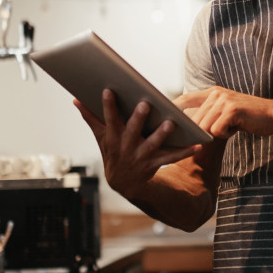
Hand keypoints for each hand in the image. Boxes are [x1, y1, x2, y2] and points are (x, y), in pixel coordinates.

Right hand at [75, 89, 199, 196]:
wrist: (123, 182)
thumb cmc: (112, 152)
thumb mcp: (100, 136)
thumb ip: (90, 117)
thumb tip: (75, 99)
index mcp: (113, 137)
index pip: (109, 119)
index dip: (108, 106)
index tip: (109, 90)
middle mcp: (126, 146)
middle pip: (132, 131)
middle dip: (138, 118)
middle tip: (145, 104)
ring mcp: (141, 156)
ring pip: (153, 145)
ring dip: (162, 134)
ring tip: (171, 123)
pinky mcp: (155, 164)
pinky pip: (171, 158)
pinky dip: (184, 152)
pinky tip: (197, 145)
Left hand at [178, 86, 272, 137]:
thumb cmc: (249, 117)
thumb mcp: (227, 111)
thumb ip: (211, 114)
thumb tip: (191, 127)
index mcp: (213, 92)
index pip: (185, 98)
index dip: (172, 108)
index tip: (161, 116)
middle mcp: (216, 93)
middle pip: (194, 118)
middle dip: (196, 132)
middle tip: (211, 136)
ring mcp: (224, 100)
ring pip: (204, 126)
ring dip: (216, 133)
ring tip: (231, 128)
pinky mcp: (232, 110)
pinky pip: (216, 130)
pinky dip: (225, 134)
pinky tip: (237, 128)